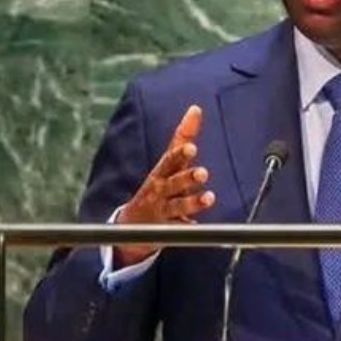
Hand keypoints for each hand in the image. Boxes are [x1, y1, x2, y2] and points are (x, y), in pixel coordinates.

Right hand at [115, 105, 215, 264]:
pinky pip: (177, 231)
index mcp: (161, 173)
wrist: (131, 225)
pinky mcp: (165, 231)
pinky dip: (186, 229)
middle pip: (173, 183)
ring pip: (177, 207)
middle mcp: (160, 190)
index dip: (180, 154)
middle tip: (203, 172)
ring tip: (209, 197)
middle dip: (187, 178)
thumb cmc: (158, 186)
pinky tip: (196, 227)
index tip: (191, 147)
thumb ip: (183, 138)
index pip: (170, 161)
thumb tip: (196, 109)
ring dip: (193, 203)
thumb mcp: (168, 163)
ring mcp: (161, 211)